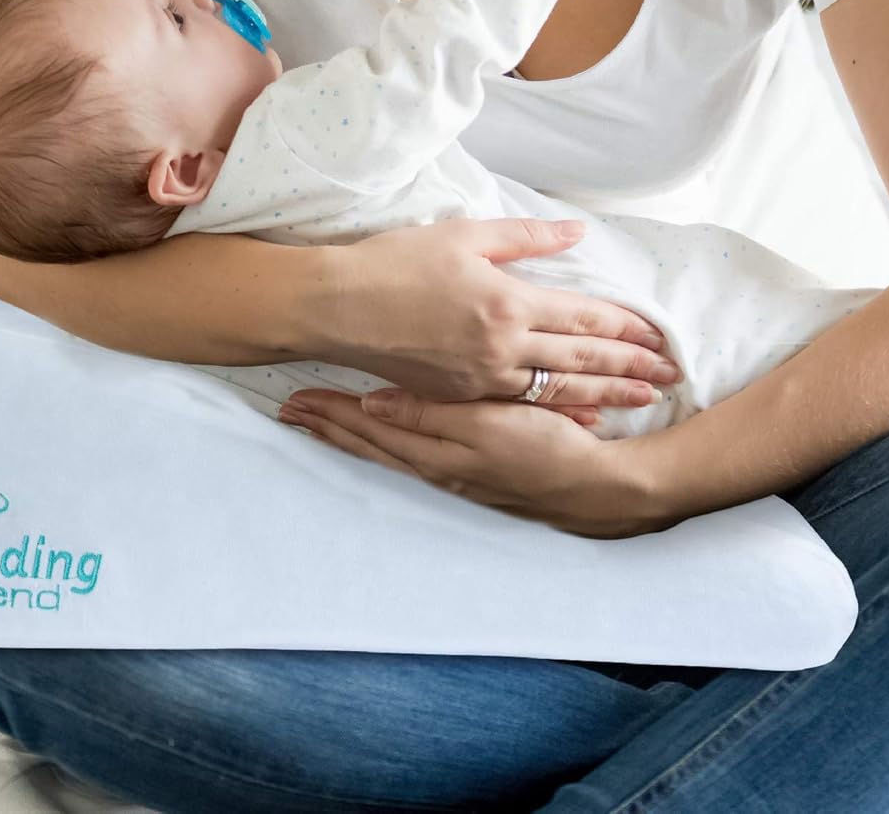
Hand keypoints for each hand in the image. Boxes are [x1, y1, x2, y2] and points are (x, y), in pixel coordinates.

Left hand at [276, 386, 665, 537]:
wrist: (597, 487)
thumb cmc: (547, 450)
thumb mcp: (486, 425)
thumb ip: (432, 412)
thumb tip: (375, 399)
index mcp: (437, 449)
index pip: (370, 428)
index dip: (332, 414)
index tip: (295, 402)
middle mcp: (437, 466)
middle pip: (373, 443)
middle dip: (332, 426)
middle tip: (292, 412)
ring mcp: (454, 473)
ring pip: (390, 449)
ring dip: (354, 435)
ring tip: (321, 422)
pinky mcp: (474, 473)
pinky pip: (413, 456)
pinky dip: (388, 443)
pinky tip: (386, 436)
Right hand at [328, 217, 681, 422]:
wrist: (338, 307)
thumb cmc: (396, 262)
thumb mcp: (465, 235)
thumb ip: (526, 236)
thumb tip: (577, 232)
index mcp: (507, 302)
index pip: (583, 316)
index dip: (625, 326)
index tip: (659, 335)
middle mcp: (502, 346)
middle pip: (582, 357)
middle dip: (631, 366)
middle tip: (670, 373)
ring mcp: (482, 377)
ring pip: (559, 388)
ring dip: (606, 393)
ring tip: (643, 398)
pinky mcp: (461, 394)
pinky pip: (523, 405)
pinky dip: (560, 410)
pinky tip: (585, 416)